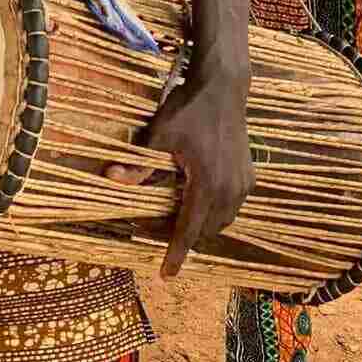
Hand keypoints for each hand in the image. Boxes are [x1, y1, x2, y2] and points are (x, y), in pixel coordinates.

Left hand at [134, 63, 251, 276]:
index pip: (188, 229)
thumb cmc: (188, 109)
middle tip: (155, 229)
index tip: (166, 273)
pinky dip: (216, 212)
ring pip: (222, 221)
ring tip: (177, 220)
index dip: (176, 253)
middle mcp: (230, 189)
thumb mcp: (158, 135)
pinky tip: (199, 202)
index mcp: (206, 184)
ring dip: (201, 226)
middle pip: (206, 229)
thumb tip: (111, 178)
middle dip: (184, 237)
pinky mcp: (249, 175)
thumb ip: (140, 164)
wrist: (223, 88)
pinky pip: (232, 207)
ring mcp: (243, 183)